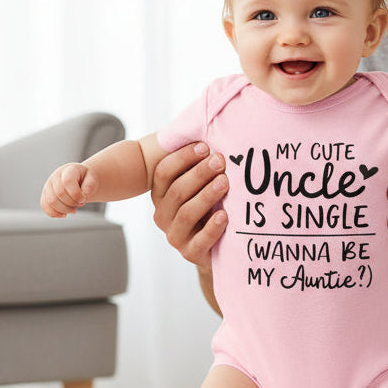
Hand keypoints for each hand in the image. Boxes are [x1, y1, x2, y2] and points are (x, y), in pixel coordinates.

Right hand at [40, 163, 97, 216]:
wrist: (78, 178)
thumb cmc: (85, 178)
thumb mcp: (92, 178)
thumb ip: (90, 184)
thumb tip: (85, 193)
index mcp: (69, 170)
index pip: (67, 182)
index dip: (76, 194)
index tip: (84, 198)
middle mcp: (55, 176)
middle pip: (59, 193)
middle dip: (72, 203)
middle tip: (81, 203)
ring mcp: (48, 185)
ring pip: (51, 202)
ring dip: (65, 210)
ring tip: (74, 209)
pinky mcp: (45, 194)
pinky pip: (45, 206)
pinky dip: (54, 213)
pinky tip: (64, 214)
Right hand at [151, 142, 228, 270]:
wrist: (218, 249)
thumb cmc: (209, 210)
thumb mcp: (202, 188)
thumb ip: (200, 167)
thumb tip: (211, 133)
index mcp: (161, 195)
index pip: (164, 173)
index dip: (183, 158)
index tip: (205, 147)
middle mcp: (163, 215)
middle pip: (177, 191)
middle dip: (199, 174)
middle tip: (220, 161)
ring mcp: (175, 236)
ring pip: (187, 213)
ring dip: (207, 195)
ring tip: (225, 183)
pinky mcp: (190, 253)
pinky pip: (200, 241)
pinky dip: (212, 228)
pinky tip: (224, 216)